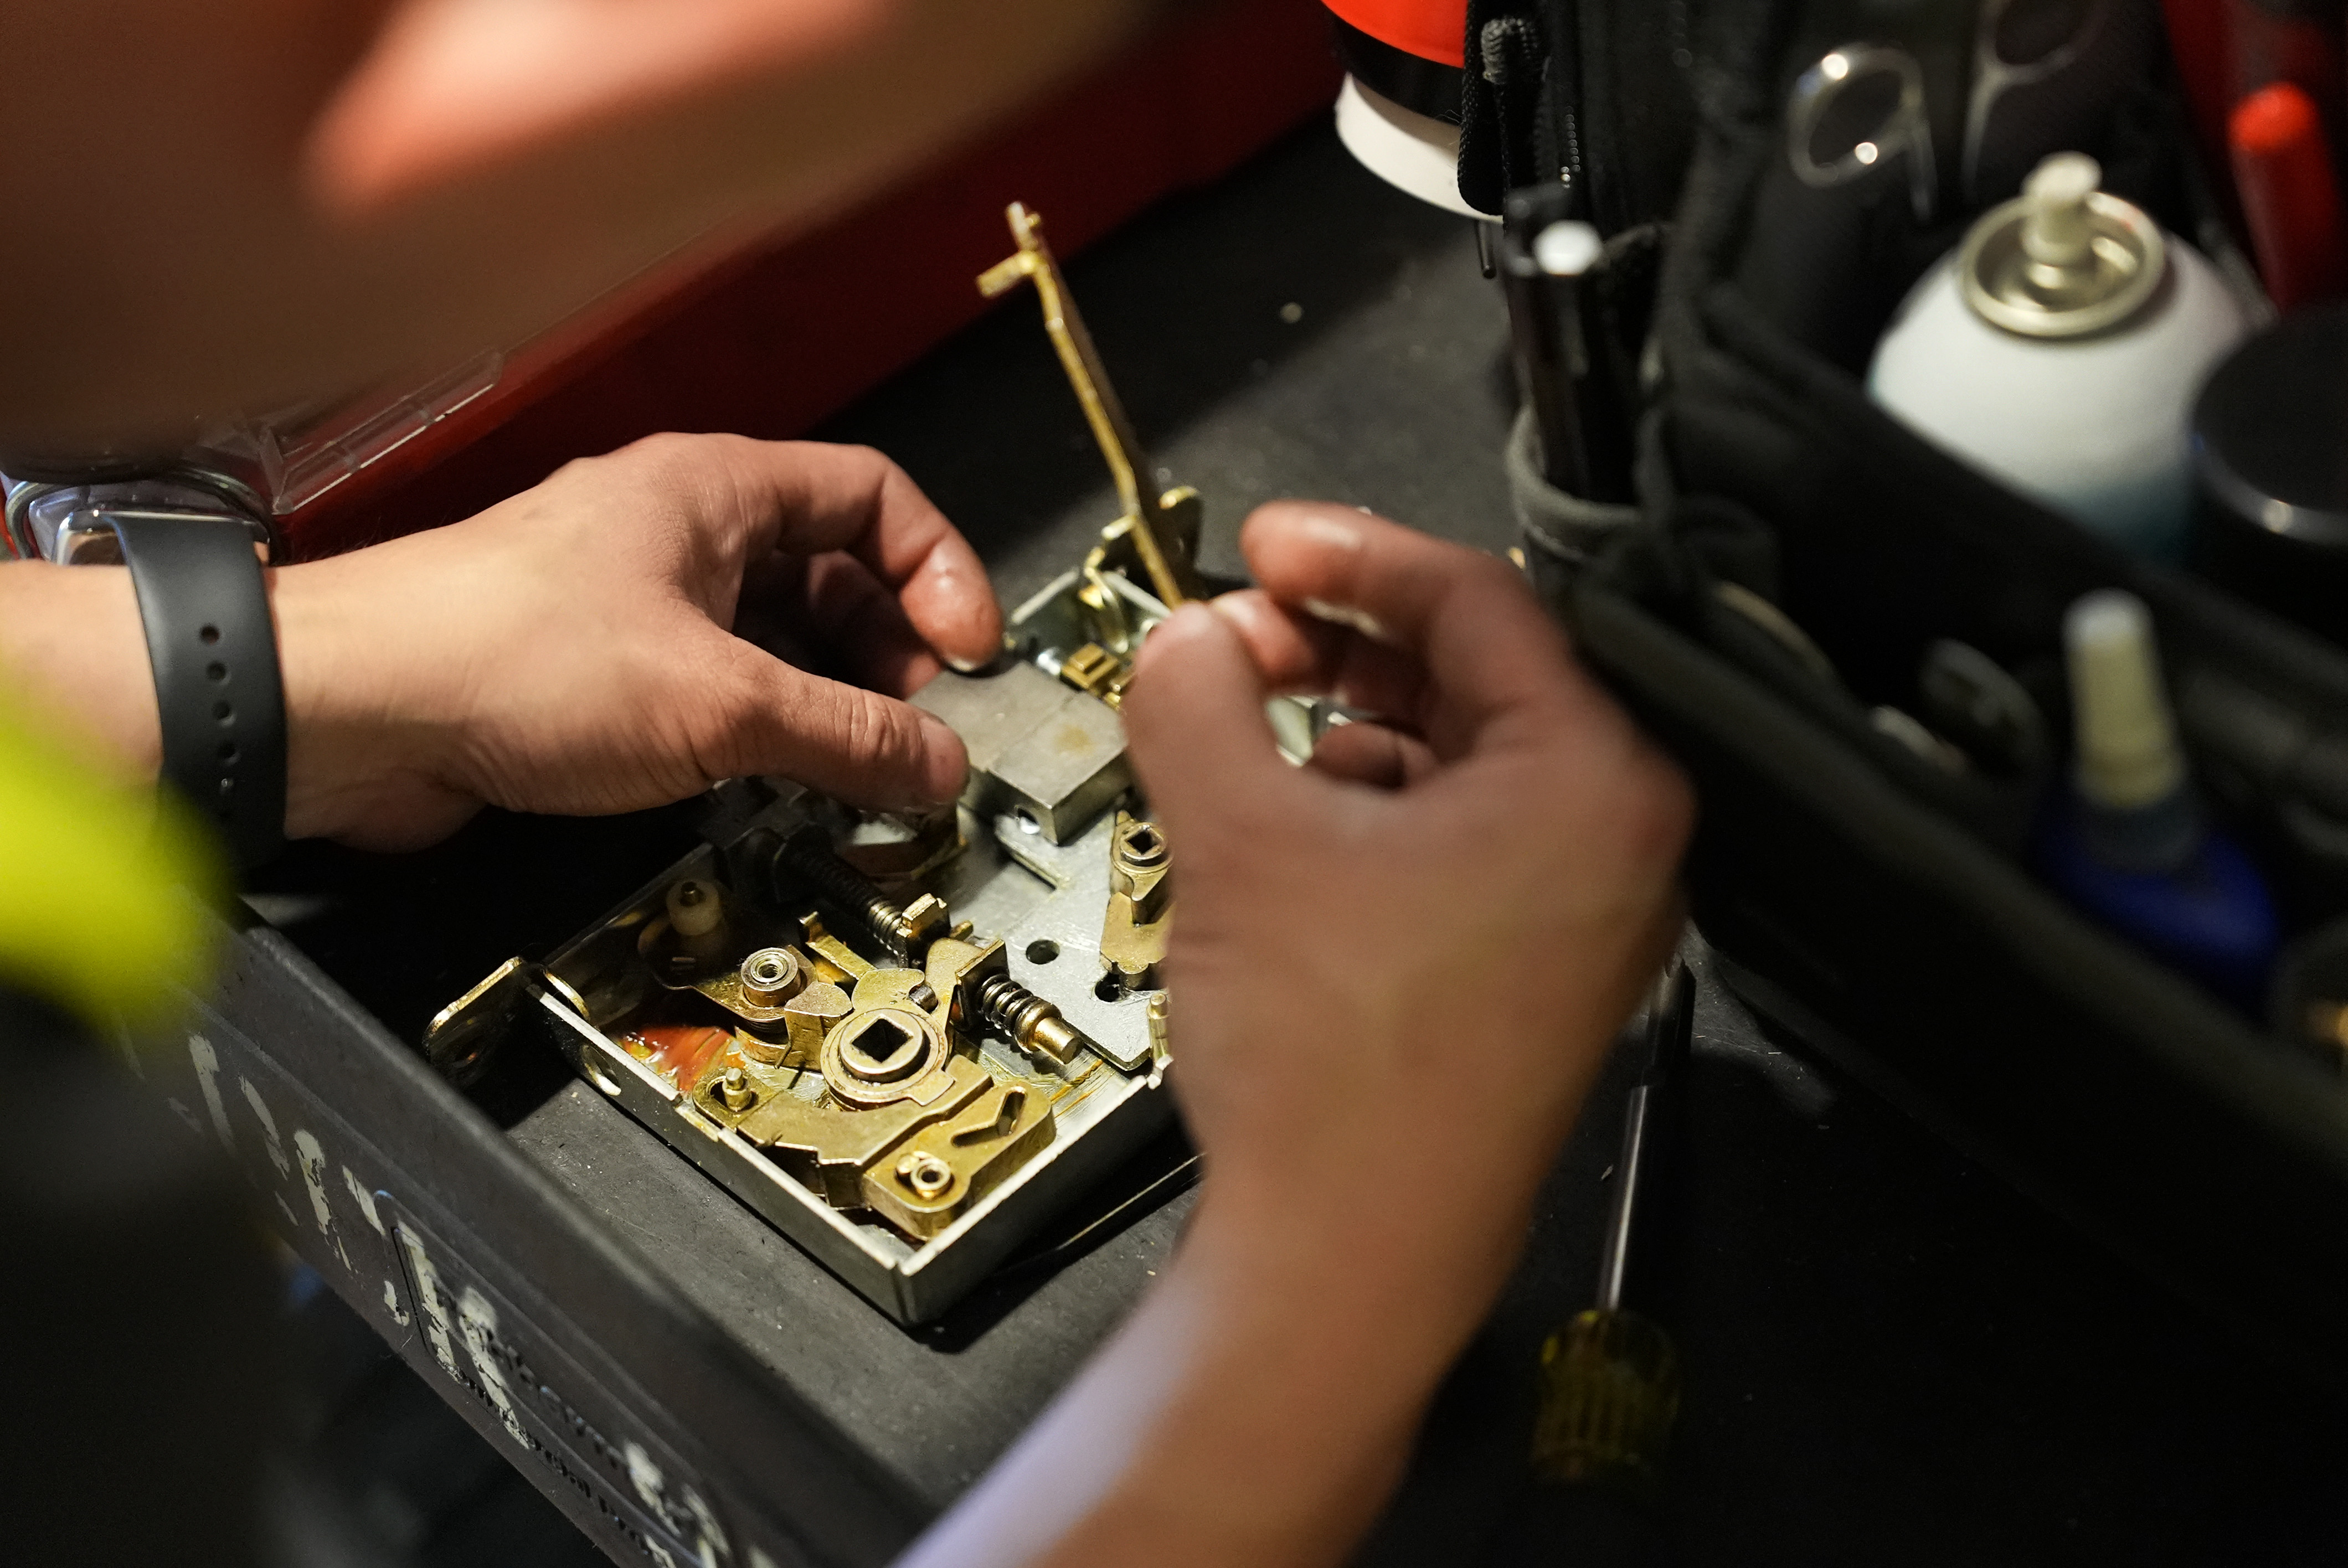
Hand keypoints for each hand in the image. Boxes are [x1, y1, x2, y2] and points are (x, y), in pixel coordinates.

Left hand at [268, 433, 998, 847]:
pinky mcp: (597, 671)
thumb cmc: (501, 655)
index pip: (873, 496)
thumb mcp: (719, 703)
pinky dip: (758, 726)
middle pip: (830, 571)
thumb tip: (933, 761)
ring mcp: (635, 599)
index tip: (967, 650)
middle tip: (914, 723)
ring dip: (824, 697)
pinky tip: (771, 778)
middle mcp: (677, 531)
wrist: (350, 712)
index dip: (938, 569)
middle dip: (887, 649)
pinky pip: (713, 684)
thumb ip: (846, 735)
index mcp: (714, 489)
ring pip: (771, 634)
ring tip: (853, 764)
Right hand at [989, 502, 1689, 1567]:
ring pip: (1461, 762)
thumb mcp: (1237, 834)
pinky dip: (1372, 812)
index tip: (1261, 546)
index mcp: (1596, 780)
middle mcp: (1621, 841)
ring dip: (1347, 727)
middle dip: (1341, 647)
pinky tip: (1293, 830)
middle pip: (1476, 677)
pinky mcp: (1538, 973)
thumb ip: (1200, 697)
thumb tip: (1187, 638)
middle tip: (1235, 639)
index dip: (1350, 554)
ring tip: (1246, 737)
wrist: (1345, 1262)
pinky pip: (1461, 843)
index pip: (1478, 601)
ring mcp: (1587, 915)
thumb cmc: (1329, 1063)